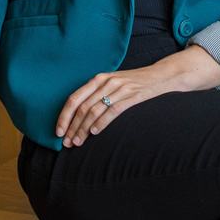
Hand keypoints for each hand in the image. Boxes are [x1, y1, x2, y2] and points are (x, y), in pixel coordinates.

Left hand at [56, 45, 219, 146]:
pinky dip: (102, 123)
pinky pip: (113, 110)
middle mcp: (107, 81)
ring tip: (78, 142)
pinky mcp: (132, 95)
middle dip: (72, 127)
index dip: (64, 116)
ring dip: (84, 129)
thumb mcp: (112, 84)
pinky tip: (96, 133)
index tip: (58, 132)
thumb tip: (77, 117)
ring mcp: (120, 88)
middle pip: (82, 107)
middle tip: (66, 143)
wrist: (161, 76)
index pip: (74, 98)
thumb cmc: (134, 83)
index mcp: (98, 78)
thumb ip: (96, 95)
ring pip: (94, 110)